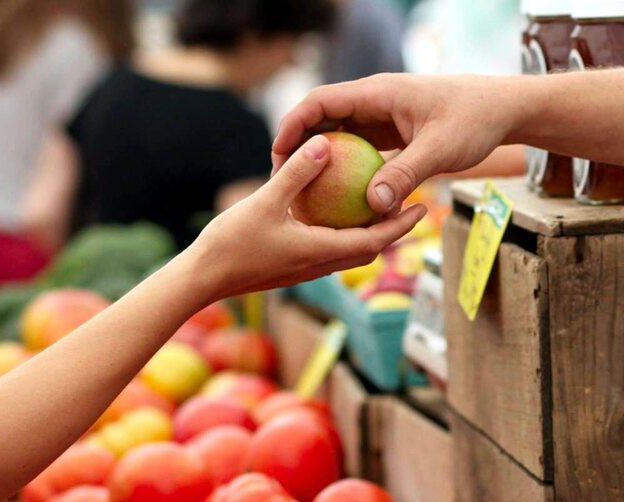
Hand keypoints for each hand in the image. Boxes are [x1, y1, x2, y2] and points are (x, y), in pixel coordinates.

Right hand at [188, 135, 426, 300]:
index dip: (401, 225)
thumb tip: (324, 144)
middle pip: (368, 248)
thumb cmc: (231, 243)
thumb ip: (296, 174)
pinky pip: (327, 248)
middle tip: (410, 203)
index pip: (374, 241)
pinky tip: (333, 210)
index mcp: (321, 252)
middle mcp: (319, 264)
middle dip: (392, 229)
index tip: (422, 207)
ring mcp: (305, 268)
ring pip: (348, 250)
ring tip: (378, 204)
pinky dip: (341, 231)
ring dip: (367, 231)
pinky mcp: (291, 266)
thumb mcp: (265, 202)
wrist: (201, 279)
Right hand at [272, 73, 526, 213]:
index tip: (278, 155)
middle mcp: (375, 101)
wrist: (503, 109)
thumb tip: (372, 205)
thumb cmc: (475, 120)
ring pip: (340, 135)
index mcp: (378, 93)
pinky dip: (347, 169)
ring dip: (322, 159)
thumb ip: (405, 174)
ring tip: (304, 192)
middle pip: (323, 118)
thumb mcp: (440, 150)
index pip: (320, 102)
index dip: (293, 125)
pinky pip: (361, 149)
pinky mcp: (394, 132)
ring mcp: (383, 116)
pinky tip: (341, 199)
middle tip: (283, 181)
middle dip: (299, 146)